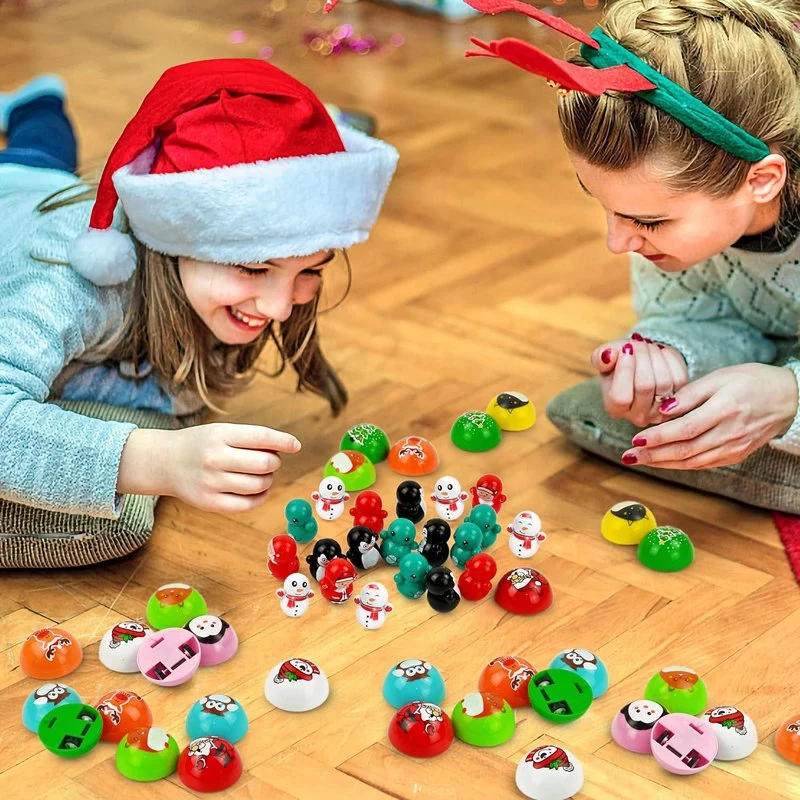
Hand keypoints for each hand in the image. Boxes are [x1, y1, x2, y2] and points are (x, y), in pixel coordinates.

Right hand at [165, 423, 300, 512]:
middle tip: (270, 461)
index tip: (295, 445)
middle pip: (264, 464)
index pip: (261, 437)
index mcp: (219, 435)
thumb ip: (250, 439)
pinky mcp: (209, 503)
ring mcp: (211, 482)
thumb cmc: (200, 444)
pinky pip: (247, 504)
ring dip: (268, 480)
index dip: (283, 441)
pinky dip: (260, 498)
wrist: (164, 462)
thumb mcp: (220, 431)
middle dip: (275, 462)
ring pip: (259, 485)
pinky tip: (258, 491)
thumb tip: (285, 449)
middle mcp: (215, 458)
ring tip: (259, 474)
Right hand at [591, 333, 688, 426]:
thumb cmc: (620, 363)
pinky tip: (659, 352)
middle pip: (645, 386)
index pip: (620, 397)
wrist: (643, 365)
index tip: (626, 349)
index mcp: (615, 409)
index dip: (624, 371)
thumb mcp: (606, 359)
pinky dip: (669, 359)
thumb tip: (608, 356)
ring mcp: (661, 411)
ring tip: (647, 345)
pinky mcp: (680, 400)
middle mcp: (638, 416)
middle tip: (637, 342)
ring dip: (656, 356)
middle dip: (642, 357)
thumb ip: (600, 358)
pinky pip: (678, 377)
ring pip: (664, 382)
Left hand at [620, 363, 797, 469]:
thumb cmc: (751, 381)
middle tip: (628, 456)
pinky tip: (663, 463)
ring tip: (639, 461)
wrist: (788, 398)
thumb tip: (663, 409)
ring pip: (692, 462)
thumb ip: (690, 393)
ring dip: (663, 464)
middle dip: (652, 456)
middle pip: (685, 450)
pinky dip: (681, 465)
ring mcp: (734, 447)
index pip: (684, 429)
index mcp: (724, 410)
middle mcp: (729, 433)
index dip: (658, 437)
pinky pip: (703, 464)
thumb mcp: (720, 377)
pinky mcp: (735, 455)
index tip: (635, 439)